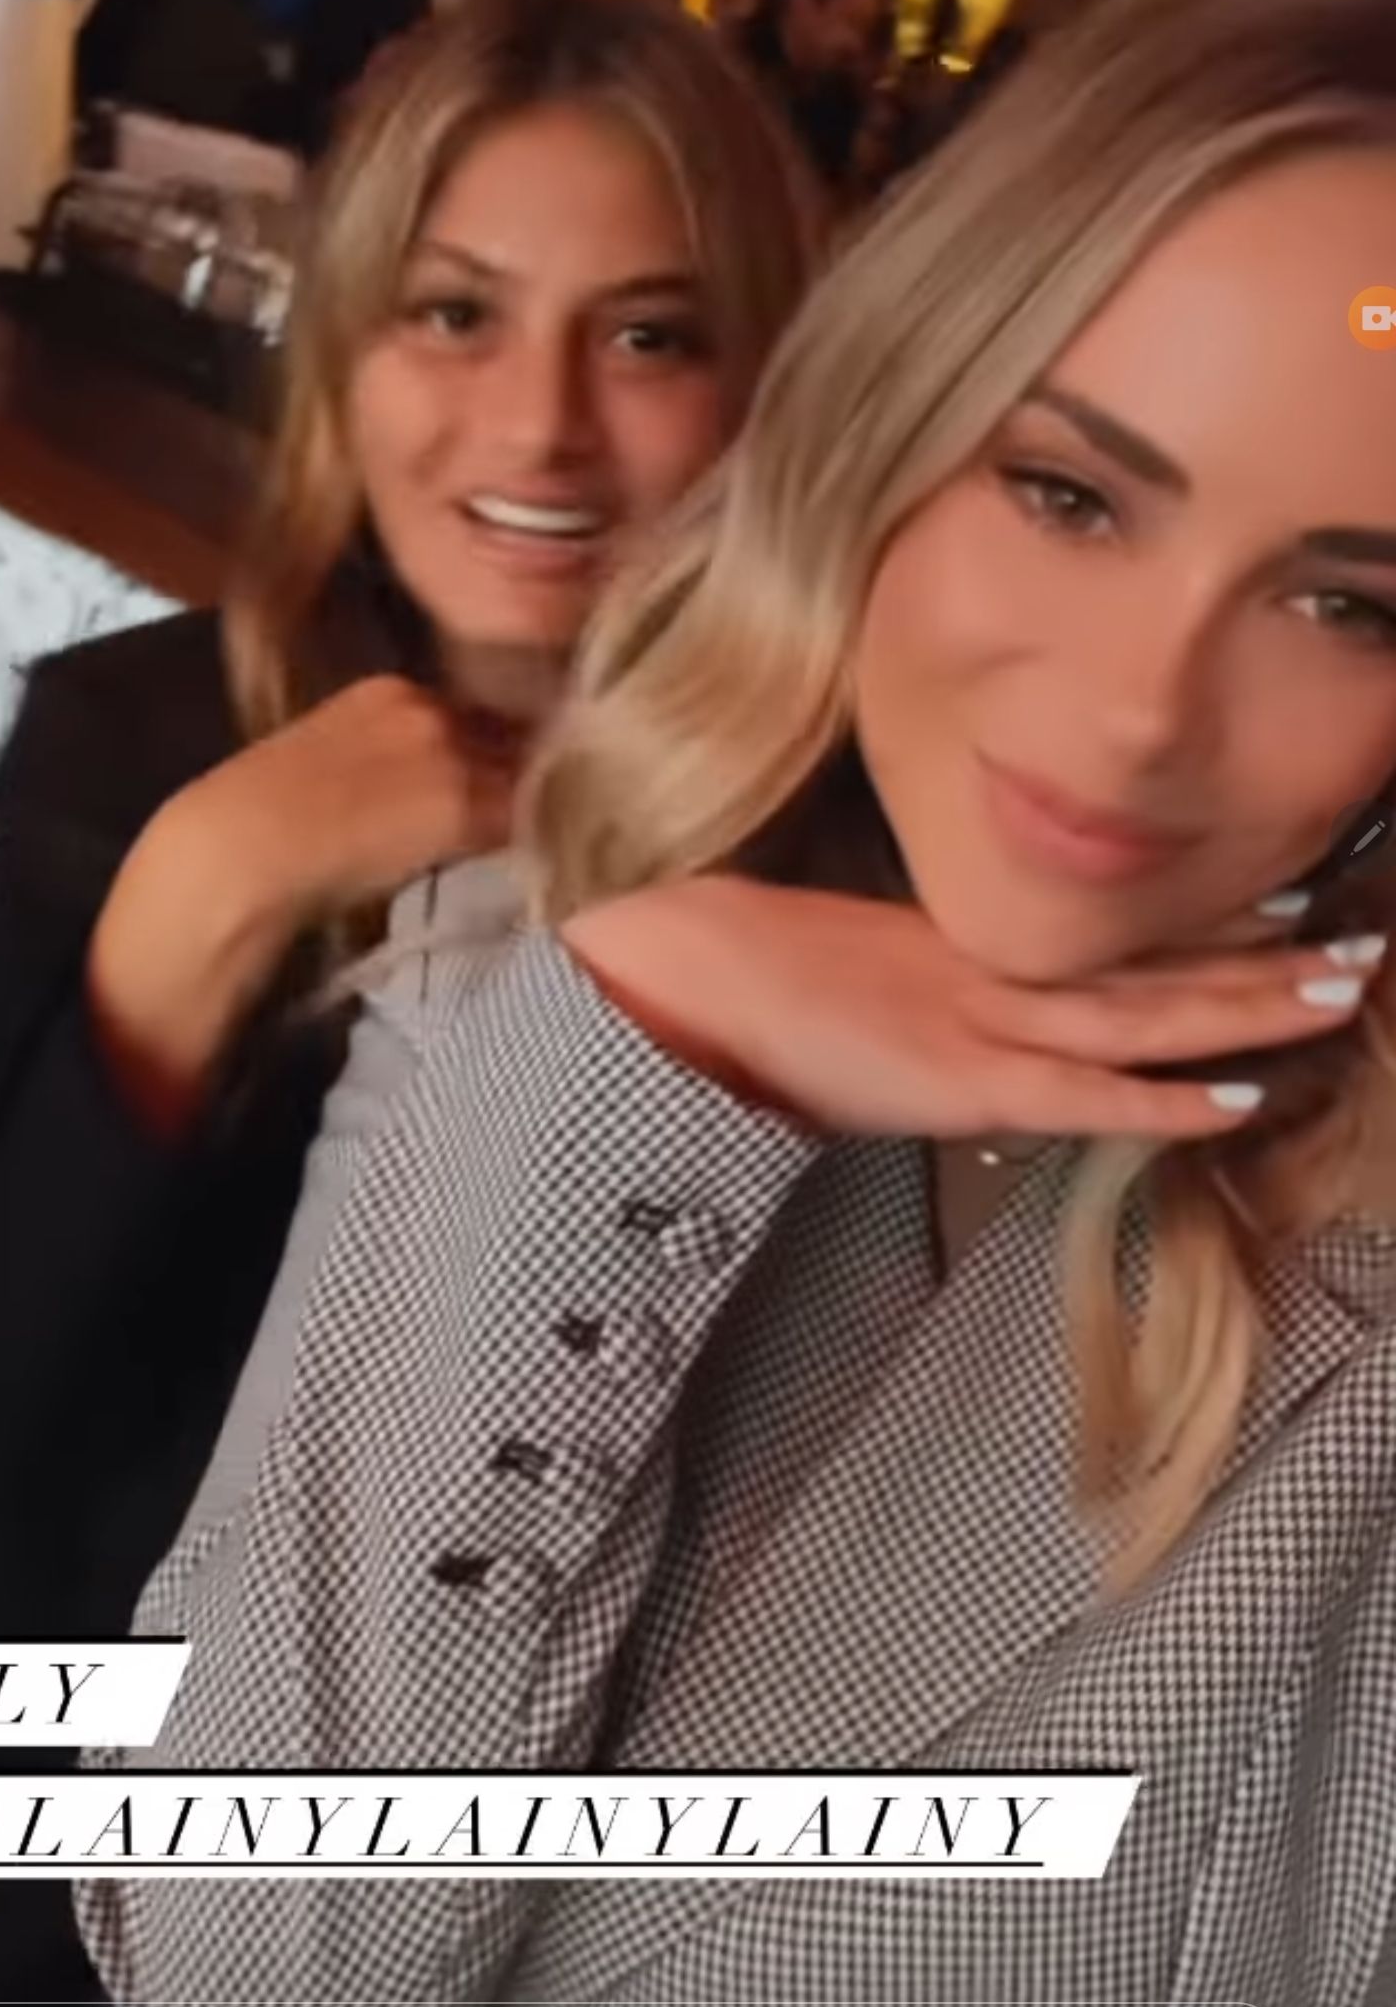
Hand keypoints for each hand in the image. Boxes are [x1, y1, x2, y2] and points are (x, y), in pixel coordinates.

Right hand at [86, 678, 522, 1128]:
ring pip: (523, 775)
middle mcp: (425, 706)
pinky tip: (539, 860)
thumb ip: (384, 762)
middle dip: (526, 772)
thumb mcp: (327, 767)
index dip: (493, 752)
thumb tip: (422, 797)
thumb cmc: (262, 823)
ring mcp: (447, 753)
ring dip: (537, 805)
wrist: (242, 848)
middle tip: (547, 807)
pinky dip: (535, 840)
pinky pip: (521, 820)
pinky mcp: (461, 804)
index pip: (471, 713)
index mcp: (386, 690)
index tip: (507, 778)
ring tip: (549, 834)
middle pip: (507, 737)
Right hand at [561, 875, 1385, 1143]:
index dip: (1202, 931)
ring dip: (1245, 1005)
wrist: (679, 968)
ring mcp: (981, 1020)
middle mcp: (993, 970)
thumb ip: (909, 988)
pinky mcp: (961, 1076)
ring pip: (1142, 1014)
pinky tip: (1239, 1097)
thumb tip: (933, 1019)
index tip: (1284, 907)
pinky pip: (1083, 1093)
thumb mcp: (844, 965)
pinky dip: (1162, 1098)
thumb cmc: (739, 967)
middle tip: (1359, 942)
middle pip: (1152, 968)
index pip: (1108, 942)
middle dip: (1261, 960)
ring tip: (1338, 986)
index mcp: (965, 944)